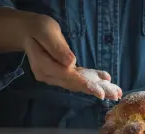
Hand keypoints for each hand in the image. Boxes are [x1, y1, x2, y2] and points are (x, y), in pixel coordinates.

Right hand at [0, 8, 121, 99]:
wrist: (28, 32)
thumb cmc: (37, 28)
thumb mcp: (46, 32)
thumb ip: (57, 48)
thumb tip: (71, 63)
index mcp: (44, 66)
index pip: (67, 77)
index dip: (84, 84)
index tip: (100, 92)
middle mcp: (50, 76)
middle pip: (75, 84)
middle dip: (96, 90)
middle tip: (115, 95)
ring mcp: (55, 76)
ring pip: (79, 84)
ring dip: (98, 88)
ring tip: (116, 92)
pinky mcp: (62, 74)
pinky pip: (79, 78)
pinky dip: (93, 80)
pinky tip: (107, 81)